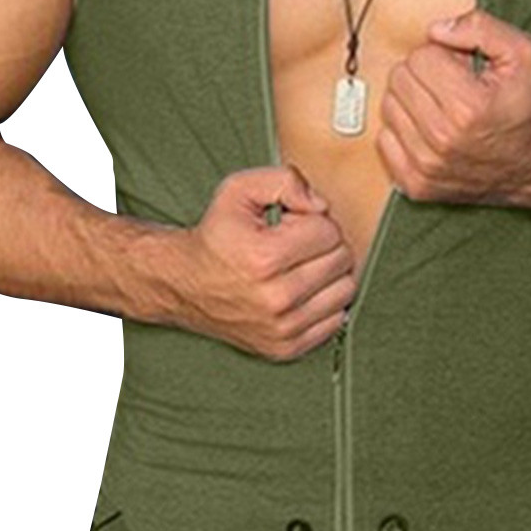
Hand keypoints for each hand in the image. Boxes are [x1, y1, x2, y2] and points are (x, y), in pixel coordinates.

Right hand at [172, 165, 356, 359]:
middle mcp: (275, 299)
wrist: (184, 285)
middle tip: (297, 245)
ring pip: (345, 291)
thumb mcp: (238, 191)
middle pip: (342, 261)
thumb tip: (321, 205)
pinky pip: (336, 320)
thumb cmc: (216, 236)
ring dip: (329, 274)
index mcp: (264, 258)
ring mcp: (282, 328)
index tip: (291, 225)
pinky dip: (324, 302)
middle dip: (324, 245)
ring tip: (300, 267)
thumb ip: (284, 181)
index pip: (329, 231)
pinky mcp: (286, 348)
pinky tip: (301, 291)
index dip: (313, 220)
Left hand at [376, 7, 530, 204]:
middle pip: (399, 79)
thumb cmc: (525, 108)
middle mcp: (443, 139)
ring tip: (442, 110)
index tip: (462, 70)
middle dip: (424, 76)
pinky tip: (429, 132)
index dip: (443, 56)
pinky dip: (402, 132)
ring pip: (389, 107)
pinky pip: (384, 140)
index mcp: (467, 106)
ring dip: (412, 102)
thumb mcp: (521, 54)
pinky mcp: (416, 184)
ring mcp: (427, 166)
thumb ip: (481, 27)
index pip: (421, 57)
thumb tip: (435, 30)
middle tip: (452, 89)